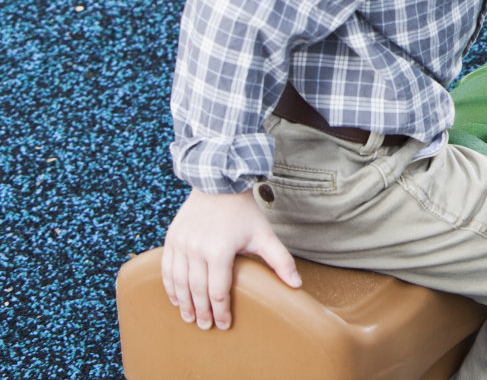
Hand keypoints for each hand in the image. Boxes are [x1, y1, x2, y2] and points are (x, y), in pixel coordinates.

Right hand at [161, 188, 300, 330]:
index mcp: (220, 250)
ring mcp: (181, 244)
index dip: (221, 311)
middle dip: (201, 312)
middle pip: (197, 290)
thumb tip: (296, 285)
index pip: (218, 291)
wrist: (219, 183)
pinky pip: (167, 269)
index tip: (224, 325)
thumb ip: (280, 260)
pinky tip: (176, 299)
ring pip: (179, 282)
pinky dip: (170, 287)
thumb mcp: (264, 234)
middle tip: (205, 326)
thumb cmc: (244, 212)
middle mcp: (196, 248)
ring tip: (189, 318)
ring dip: (183, 303)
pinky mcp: (171, 239)